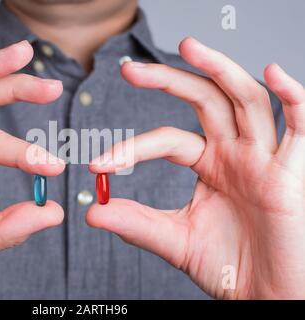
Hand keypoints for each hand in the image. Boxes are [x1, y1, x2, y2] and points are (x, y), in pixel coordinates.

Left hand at [87, 37, 304, 298]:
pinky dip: (291, 97)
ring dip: (220, 70)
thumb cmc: (227, 266)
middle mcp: (236, 152)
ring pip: (245, 100)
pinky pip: (298, 126)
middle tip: (130, 69)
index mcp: (210, 164)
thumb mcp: (174, 239)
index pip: (167, 140)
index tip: (98, 164)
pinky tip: (271, 73)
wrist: (265, 296)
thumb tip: (92, 210)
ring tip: (189, 45)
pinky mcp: (292, 172)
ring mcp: (264, 158)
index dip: (132, 148)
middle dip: (170, 79)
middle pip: (205, 100)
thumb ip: (136, 223)